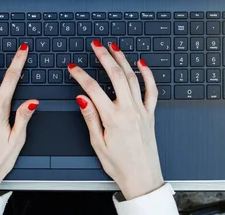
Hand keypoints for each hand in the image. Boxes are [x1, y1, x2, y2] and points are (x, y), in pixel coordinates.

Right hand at [68, 40, 163, 199]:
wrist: (142, 178)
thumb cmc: (120, 165)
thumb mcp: (98, 144)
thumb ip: (91, 118)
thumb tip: (81, 98)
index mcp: (113, 118)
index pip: (93, 89)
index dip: (81, 75)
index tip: (73, 67)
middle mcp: (129, 110)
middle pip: (116, 76)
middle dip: (104, 57)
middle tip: (96, 45)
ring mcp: (142, 110)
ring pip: (132, 78)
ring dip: (122, 60)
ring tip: (113, 47)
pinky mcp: (150, 113)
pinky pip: (151, 90)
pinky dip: (147, 74)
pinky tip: (141, 63)